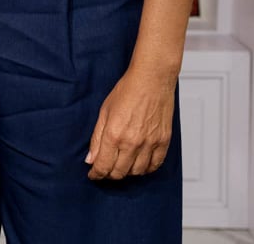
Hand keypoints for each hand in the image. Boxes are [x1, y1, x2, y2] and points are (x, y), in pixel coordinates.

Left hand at [84, 65, 175, 179]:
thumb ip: (96, 138)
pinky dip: (145, 169)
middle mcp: (132, 142)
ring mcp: (149, 143)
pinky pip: (154, 165)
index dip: (96, 174)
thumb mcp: (104, 112)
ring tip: (122, 165)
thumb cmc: (127, 91)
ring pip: (137, 172)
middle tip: (106, 170)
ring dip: (127, 172)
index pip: (103, 166)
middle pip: (119, 173)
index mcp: (114, 134)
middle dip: (109, 174)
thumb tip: (90, 159)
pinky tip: (139, 164)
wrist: (152, 80)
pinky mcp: (163, 142)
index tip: (94, 174)